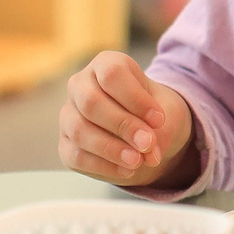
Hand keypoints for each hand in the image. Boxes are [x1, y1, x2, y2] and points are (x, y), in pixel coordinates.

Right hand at [59, 51, 195, 187]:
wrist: (147, 134)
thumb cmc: (154, 112)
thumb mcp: (167, 113)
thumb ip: (160, 130)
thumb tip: (146, 152)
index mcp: (105, 64)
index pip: (112, 75)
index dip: (135, 99)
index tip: (158, 120)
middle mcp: (80, 85)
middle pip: (91, 103)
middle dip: (122, 126)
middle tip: (147, 144)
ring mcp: (69, 115)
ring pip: (80, 131)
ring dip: (112, 149)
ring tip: (138, 161)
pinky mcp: (66, 144)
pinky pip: (77, 156)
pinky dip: (105, 166)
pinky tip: (127, 170)